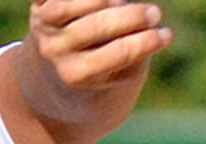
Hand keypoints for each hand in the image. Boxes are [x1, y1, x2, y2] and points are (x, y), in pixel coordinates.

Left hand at [28, 0, 172, 90]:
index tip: (167, 35)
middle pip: (98, 26)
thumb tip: (137, 16)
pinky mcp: (38, 6)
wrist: (48, 73)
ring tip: (121, 3)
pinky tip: (106, 1)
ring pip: (70, 6)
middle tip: (155, 13)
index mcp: (77, 75)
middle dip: (133, 16)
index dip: (147, 41)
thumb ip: (132, 50)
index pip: (117, 53)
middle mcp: (56, 52)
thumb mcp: (117, 72)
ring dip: (105, 0)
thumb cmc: (98, 69)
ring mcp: (44, 27)